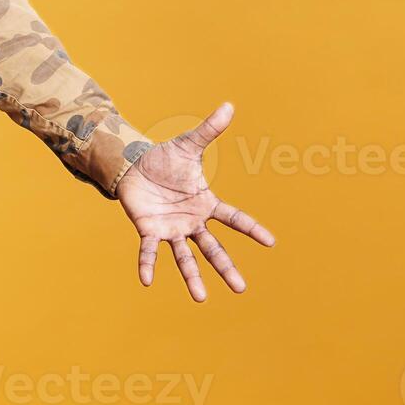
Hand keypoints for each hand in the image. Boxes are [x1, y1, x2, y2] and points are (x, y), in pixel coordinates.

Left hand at [116, 101, 276, 300]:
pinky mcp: (148, 230)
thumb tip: (229, 105)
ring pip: (185, 257)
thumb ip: (208, 130)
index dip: (251, 229)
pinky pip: (149, 251)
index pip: (234, 218)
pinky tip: (146, 281)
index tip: (271, 241)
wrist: (134, 166)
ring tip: (201, 299)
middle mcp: (192, 222)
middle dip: (227, 267)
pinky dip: (148, 264)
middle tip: (241, 289)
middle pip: (213, 248)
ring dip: (192, 277)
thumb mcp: (188, 144)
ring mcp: (171, 229)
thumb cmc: (164, 159)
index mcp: (206, 203)